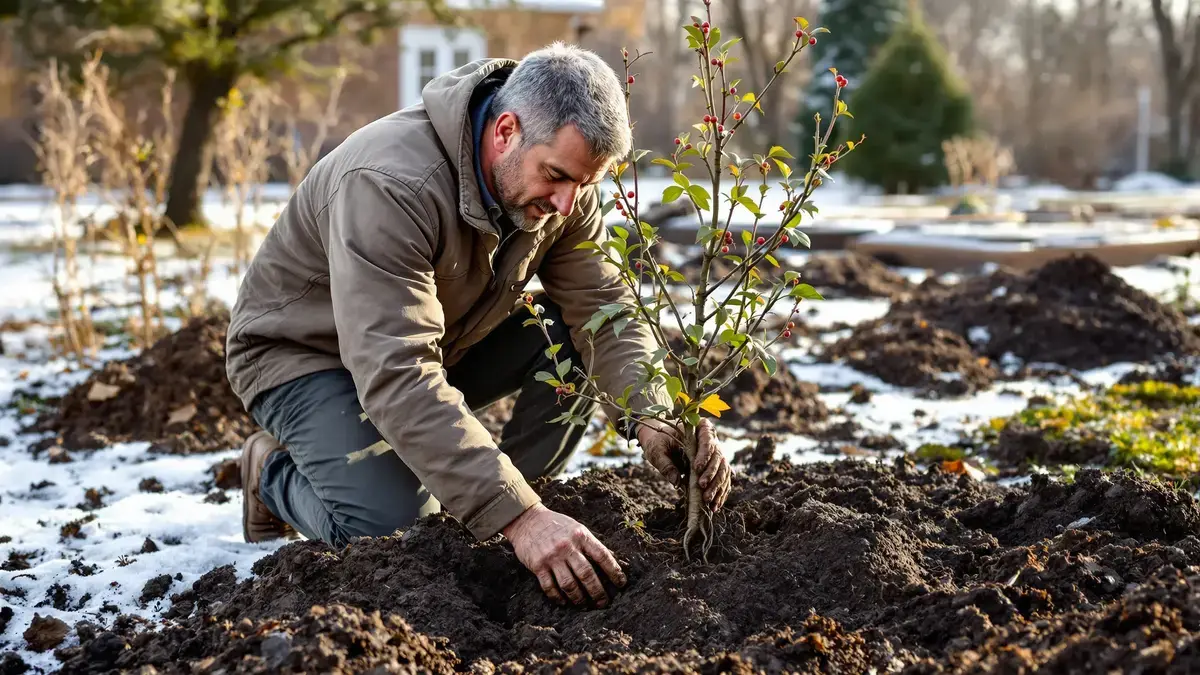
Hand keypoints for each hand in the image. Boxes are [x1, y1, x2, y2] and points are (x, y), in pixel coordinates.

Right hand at [502, 503, 625, 606]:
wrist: (527, 520)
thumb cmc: (556, 525)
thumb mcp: (576, 528)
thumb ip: (589, 544)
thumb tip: (610, 561)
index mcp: (581, 535)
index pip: (602, 555)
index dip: (614, 571)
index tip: (621, 583)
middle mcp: (567, 546)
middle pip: (587, 574)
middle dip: (597, 592)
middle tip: (603, 603)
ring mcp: (552, 557)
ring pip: (569, 584)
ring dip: (579, 599)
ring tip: (585, 605)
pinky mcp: (537, 566)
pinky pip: (550, 587)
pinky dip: (558, 598)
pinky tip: (564, 602)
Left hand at [638, 418, 730, 510]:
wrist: (661, 443)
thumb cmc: (658, 442)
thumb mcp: (656, 450)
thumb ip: (665, 464)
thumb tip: (676, 481)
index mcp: (699, 428)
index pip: (707, 439)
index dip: (705, 454)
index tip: (697, 468)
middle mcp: (712, 440)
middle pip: (718, 457)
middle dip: (712, 474)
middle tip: (702, 486)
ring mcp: (715, 455)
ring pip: (723, 471)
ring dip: (717, 486)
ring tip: (708, 501)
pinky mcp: (715, 468)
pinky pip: (722, 481)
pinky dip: (719, 493)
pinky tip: (714, 505)